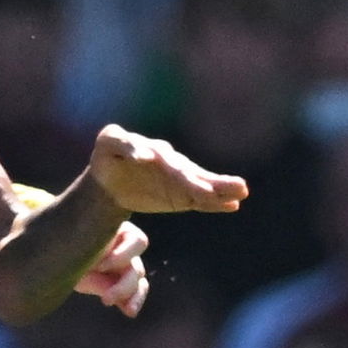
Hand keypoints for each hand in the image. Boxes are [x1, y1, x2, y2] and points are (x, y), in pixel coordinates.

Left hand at [73, 221, 149, 316]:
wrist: (57, 256)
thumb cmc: (66, 241)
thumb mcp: (75, 241)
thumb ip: (87, 245)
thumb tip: (93, 258)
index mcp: (118, 232)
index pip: (137, 241)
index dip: (122, 255)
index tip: (100, 265)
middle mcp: (126, 250)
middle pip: (137, 268)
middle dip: (123, 285)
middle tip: (105, 298)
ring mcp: (126, 268)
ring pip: (139, 282)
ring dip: (130, 296)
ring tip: (118, 306)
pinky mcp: (122, 285)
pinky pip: (135, 294)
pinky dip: (133, 302)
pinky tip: (128, 311)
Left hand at [86, 125, 247, 214]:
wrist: (111, 180)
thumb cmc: (108, 156)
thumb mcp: (107, 144)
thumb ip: (121, 143)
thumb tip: (143, 155)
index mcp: (153, 149)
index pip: (160, 156)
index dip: (166, 163)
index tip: (177, 174)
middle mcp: (171, 163)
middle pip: (185, 173)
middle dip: (199, 182)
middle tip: (212, 190)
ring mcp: (179, 180)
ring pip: (200, 185)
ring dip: (219, 189)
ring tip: (241, 190)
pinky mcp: (182, 196)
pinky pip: (200, 202)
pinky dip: (216, 203)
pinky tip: (233, 204)